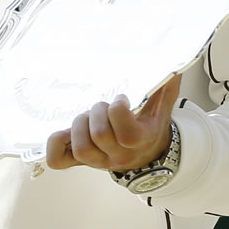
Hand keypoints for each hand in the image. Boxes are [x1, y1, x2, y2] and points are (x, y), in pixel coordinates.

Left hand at [44, 75, 180, 172]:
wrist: (144, 152)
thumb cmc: (148, 124)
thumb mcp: (160, 105)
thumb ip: (165, 86)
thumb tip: (173, 67)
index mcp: (141, 140)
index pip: (127, 134)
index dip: (118, 111)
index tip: (121, 100)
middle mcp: (120, 155)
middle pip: (99, 136)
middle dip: (97, 112)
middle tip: (102, 106)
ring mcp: (98, 161)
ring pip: (81, 148)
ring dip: (79, 125)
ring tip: (86, 117)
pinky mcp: (80, 162)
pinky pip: (59, 160)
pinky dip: (55, 145)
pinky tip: (63, 132)